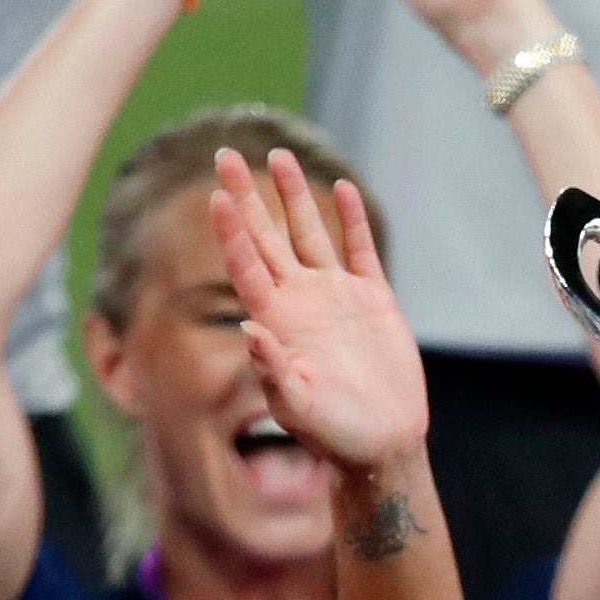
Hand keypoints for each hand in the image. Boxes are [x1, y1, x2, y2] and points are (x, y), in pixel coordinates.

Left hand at [211, 147, 428, 476]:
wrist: (382, 445)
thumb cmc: (335, 436)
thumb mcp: (299, 408)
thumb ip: (274, 371)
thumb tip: (250, 329)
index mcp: (276, 322)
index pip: (246, 264)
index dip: (231, 230)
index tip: (217, 195)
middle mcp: (299, 301)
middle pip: (266, 237)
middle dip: (247, 196)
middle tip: (224, 154)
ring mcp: (335, 297)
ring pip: (309, 233)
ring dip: (294, 195)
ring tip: (279, 156)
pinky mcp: (373, 301)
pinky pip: (358, 251)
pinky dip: (351, 221)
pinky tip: (343, 190)